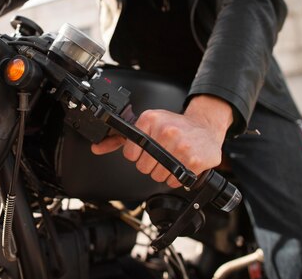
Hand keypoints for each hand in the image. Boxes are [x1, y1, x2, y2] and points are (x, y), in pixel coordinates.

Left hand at [91, 95, 232, 187]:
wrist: (204, 126)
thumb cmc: (173, 126)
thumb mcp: (146, 125)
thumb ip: (119, 139)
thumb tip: (96, 148)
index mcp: (150, 120)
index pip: (129, 154)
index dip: (136, 155)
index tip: (145, 150)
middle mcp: (166, 131)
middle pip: (143, 167)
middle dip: (151, 164)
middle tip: (162, 153)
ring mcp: (181, 146)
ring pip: (158, 176)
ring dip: (164, 171)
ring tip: (173, 157)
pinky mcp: (194, 160)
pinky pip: (174, 181)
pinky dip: (177, 177)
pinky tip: (182, 162)